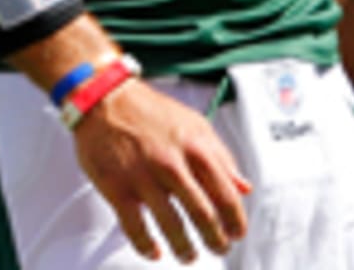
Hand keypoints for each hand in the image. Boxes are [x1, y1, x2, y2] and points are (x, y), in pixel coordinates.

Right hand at [73, 78, 250, 262]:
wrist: (108, 100)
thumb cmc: (155, 114)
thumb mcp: (196, 126)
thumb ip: (221, 157)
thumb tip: (245, 187)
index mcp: (196, 146)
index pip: (225, 191)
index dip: (235, 219)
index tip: (238, 234)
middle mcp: (173, 163)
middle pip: (202, 213)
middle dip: (215, 238)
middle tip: (220, 250)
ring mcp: (144, 177)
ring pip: (171, 225)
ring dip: (185, 248)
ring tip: (190, 256)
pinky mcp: (117, 188)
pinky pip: (135, 227)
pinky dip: (146, 246)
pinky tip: (155, 252)